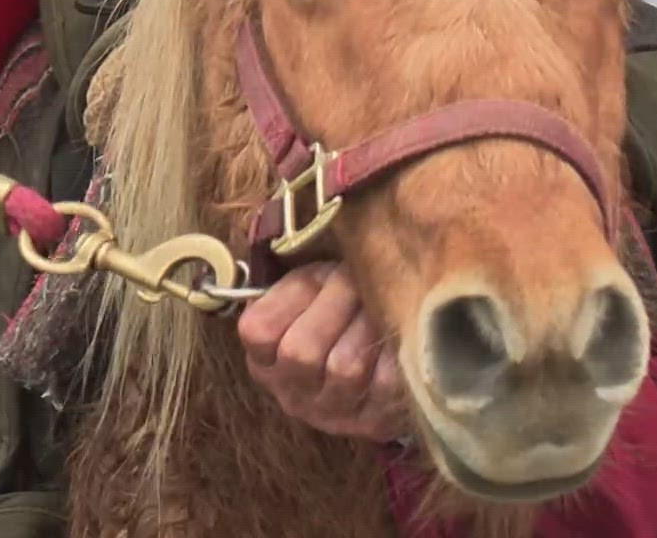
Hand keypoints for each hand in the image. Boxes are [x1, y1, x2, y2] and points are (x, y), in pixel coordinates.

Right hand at [238, 261, 408, 442]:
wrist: (390, 370)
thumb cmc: (346, 317)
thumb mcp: (315, 293)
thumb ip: (304, 278)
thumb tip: (318, 236)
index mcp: (266, 359)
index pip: (258, 331)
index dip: (295, 296)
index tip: (323, 276)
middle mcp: (292, 393)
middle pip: (300, 351)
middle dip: (337, 305)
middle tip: (360, 285)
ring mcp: (332, 413)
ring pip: (343, 366)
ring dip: (367, 326)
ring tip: (380, 308)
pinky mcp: (374, 421)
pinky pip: (385, 380)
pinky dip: (394, 349)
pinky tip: (398, 333)